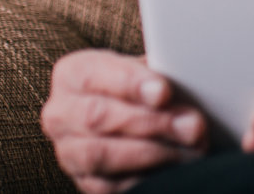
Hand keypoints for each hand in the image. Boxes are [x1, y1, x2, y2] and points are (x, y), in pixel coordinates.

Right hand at [41, 49, 208, 193]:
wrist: (135, 116)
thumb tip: (187, 75)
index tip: (164, 92)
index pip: (93, 75)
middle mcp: (61, 114)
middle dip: (150, 121)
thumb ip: (159, 71)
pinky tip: (177, 167)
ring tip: (192, 148)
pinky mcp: (86, 182)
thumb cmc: (144, 86)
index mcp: (72, 74)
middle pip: (97, 117)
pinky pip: (111, 186)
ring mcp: (68, 152)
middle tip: (192, 125)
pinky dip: (148, 176)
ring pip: (102, 155)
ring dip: (154, 152)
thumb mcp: (148, 70)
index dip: (130, 84)